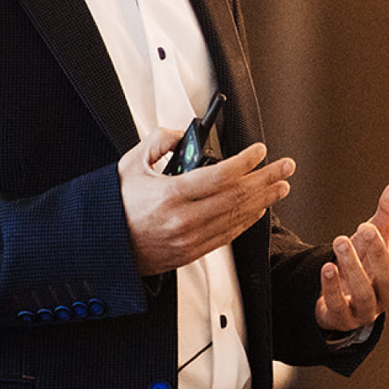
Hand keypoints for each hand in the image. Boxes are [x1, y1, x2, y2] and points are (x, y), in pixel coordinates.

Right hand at [120, 129, 295, 275]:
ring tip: (281, 185)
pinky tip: (260, 208)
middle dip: (267, 179)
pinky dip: (248, 220)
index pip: (220, 176)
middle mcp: (184, 219)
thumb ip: (159, 142)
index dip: (246, 162)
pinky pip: (228, 235)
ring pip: (237, 217)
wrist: (102, 247)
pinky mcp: (191, 253)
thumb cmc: (114, 206)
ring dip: (264, 200)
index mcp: (170, 195)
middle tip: (285, 167)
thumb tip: (182, 135)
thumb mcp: (131, 164)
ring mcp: (190, 239)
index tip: (260, 151)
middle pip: (237, 197)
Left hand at [316, 182, 388, 332]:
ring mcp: (366, 310)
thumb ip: (386, 215)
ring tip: (340, 240)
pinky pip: (339, 306)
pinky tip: (327, 266)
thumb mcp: (374, 238)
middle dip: (378, 252)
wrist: (338, 298)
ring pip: (364, 292)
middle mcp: (388, 296)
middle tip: (365, 227)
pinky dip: (332, 287)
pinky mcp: (343, 319)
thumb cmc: (363, 264)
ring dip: (353, 266)